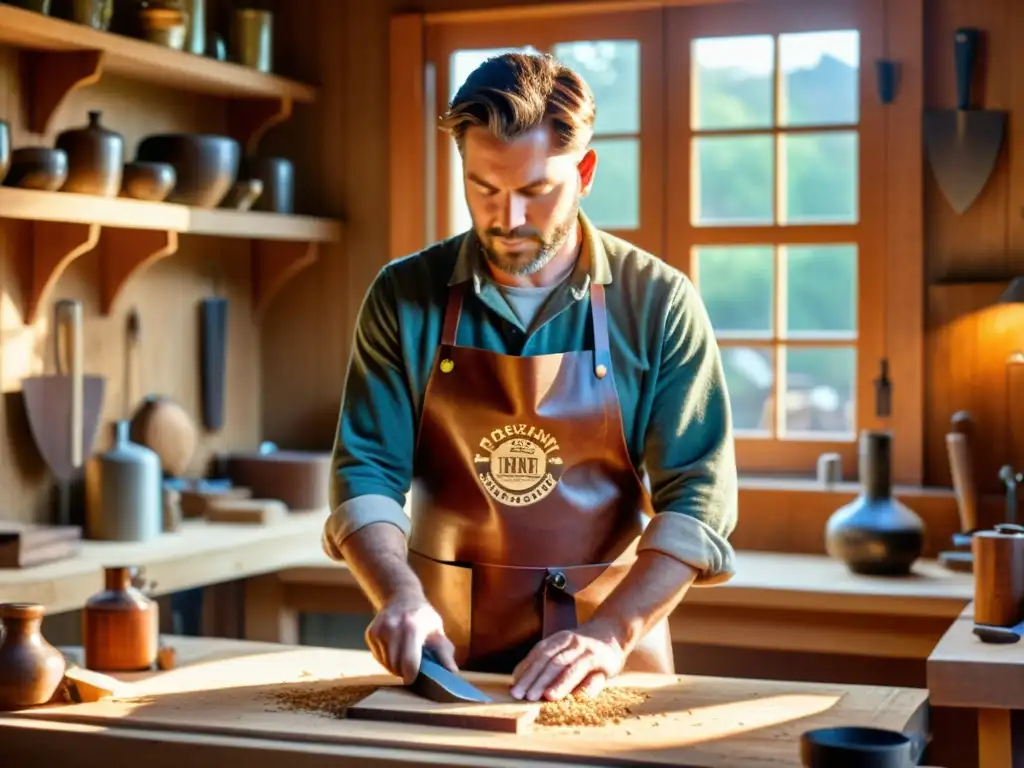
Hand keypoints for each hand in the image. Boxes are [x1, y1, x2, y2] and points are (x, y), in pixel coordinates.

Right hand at [364, 590, 456, 683]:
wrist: (402, 597)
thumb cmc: (423, 617)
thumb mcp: (437, 631)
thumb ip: (444, 653)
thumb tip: (453, 673)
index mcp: (412, 627)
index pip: (409, 663)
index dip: (411, 676)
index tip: (414, 678)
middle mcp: (393, 627)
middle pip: (395, 666)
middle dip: (403, 671)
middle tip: (411, 666)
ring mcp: (379, 630)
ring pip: (385, 663)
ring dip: (394, 666)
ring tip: (403, 655)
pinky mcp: (370, 633)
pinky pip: (377, 657)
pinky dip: (385, 658)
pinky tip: (394, 648)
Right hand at [510, 620, 625, 701]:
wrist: (606, 631)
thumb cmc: (606, 661)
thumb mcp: (607, 674)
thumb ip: (593, 685)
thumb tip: (577, 697)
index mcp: (593, 655)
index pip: (575, 670)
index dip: (561, 684)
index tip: (547, 697)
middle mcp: (577, 643)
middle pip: (555, 662)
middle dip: (538, 681)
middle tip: (524, 697)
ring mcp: (564, 637)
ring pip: (542, 655)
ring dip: (527, 674)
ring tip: (516, 691)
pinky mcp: (554, 636)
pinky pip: (537, 649)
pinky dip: (526, 663)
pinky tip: (517, 677)